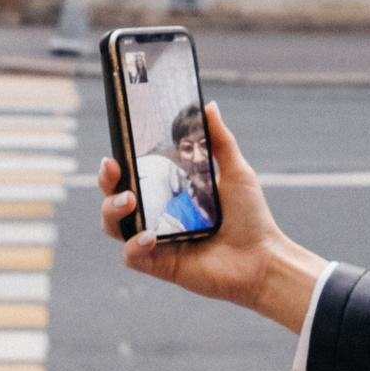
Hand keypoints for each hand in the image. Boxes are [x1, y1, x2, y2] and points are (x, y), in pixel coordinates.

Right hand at [97, 101, 328, 331]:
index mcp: (169, 192)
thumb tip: (208, 105)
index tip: (114, 152)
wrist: (263, 259)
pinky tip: (150, 236)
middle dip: (105, 182)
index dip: (116, 164)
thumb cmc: (251, 218)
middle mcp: (157, 215)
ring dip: (112, 210)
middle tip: (113, 170)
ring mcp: (155, 241)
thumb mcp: (236, 172)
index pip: (133, 175)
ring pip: (113, 226)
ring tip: (129, 201)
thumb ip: (220, 140)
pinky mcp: (159, 265)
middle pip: (114, 197)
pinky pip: (131, 256)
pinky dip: (134, 245)